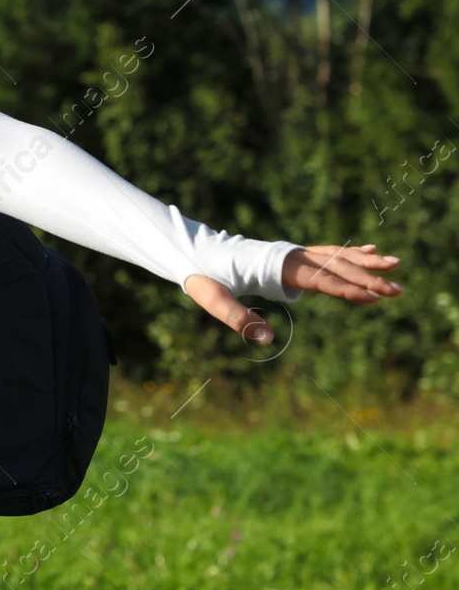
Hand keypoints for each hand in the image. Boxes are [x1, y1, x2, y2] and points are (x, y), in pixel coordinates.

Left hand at [183, 243, 401, 343]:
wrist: (192, 250)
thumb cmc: (203, 276)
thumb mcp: (212, 299)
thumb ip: (237, 318)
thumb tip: (267, 339)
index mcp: (275, 267)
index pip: (319, 279)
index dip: (347, 288)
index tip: (374, 296)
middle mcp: (288, 257)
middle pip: (335, 266)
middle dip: (368, 277)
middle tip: (398, 290)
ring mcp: (290, 254)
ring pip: (335, 256)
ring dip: (365, 262)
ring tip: (396, 265)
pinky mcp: (289, 255)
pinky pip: (325, 253)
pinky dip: (349, 253)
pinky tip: (370, 252)